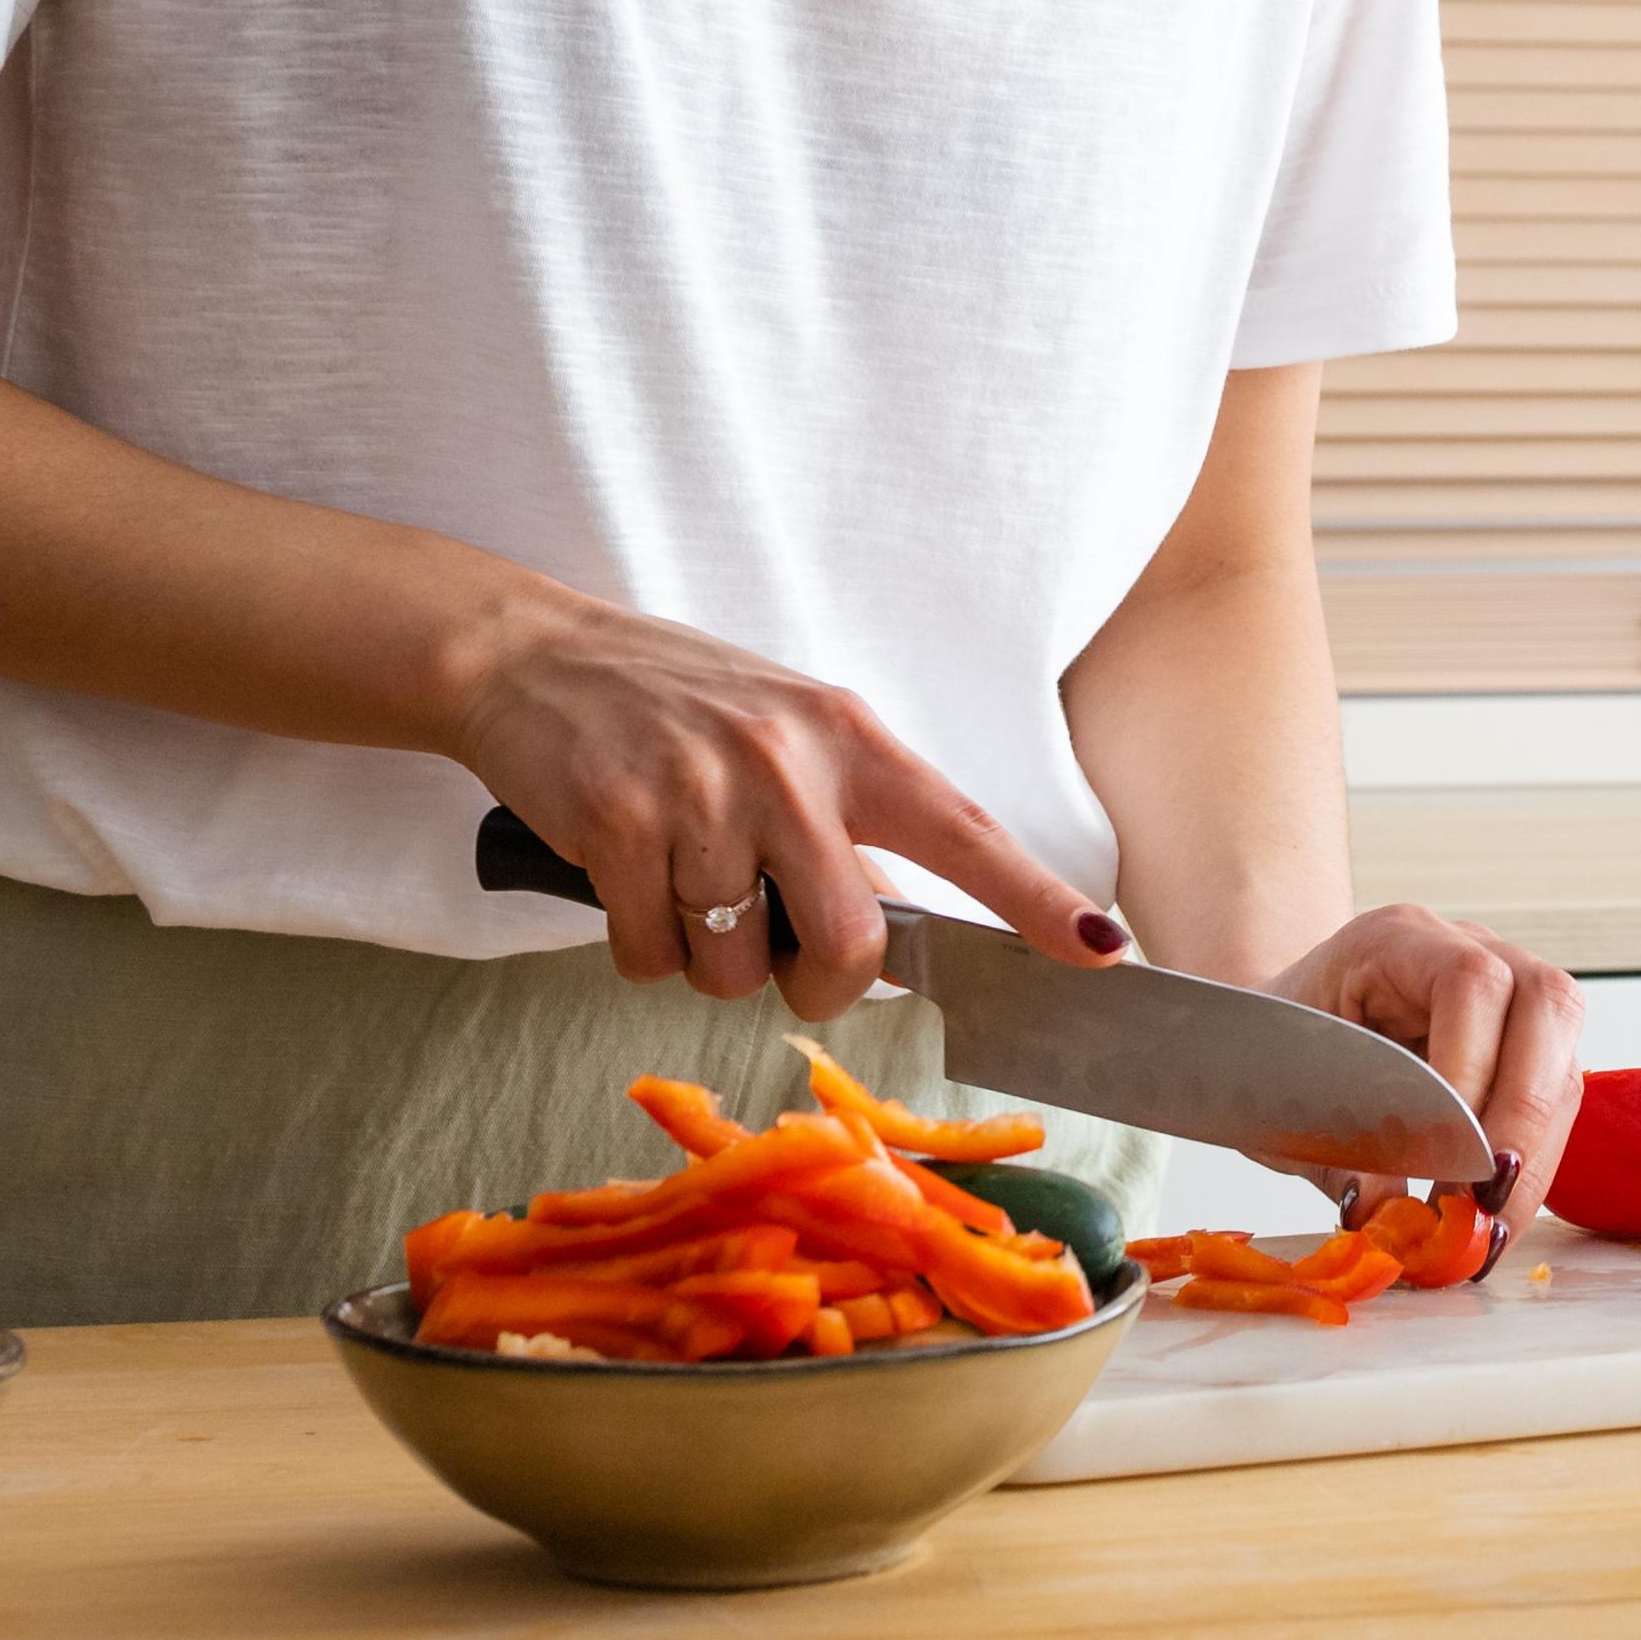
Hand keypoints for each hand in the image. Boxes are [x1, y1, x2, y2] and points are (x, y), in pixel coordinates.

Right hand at [448, 597, 1122, 1025]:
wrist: (535, 655)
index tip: (1104, 953)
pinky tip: (624, 877)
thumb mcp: (789, 731)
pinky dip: (637, 946)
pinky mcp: (617, 825)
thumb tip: (897, 933)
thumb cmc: (677, 705)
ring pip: (736, 967)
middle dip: (819, 984)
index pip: (964, 831)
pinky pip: (648, 959)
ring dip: (707, 959)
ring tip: (680, 880)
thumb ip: (848, 814)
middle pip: (853, 944)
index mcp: (849, 737)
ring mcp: (701, 794)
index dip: (1038, 900)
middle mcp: (788, 763)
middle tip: (780, 954)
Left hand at [1268, 905, 1586, 1212]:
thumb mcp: (1278, 1098)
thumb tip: (1381, 1213)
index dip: (1471, 1066)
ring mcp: (1507, 992)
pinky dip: (1532, 1159)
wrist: (1277, 1035)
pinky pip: (1554, 1094)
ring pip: (1561, 1055)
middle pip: (1546, 1003)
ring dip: (1536, 1149)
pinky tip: (1496, 1212)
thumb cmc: (1273, 1051)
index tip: (1449, 1154)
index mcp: (1395, 939)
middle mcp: (1469, 949)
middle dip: (1525, 1114)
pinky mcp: (1524, 1044)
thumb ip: (1333, 1153)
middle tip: (1487, 1198)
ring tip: (1492, 1225)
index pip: (1468, 981)